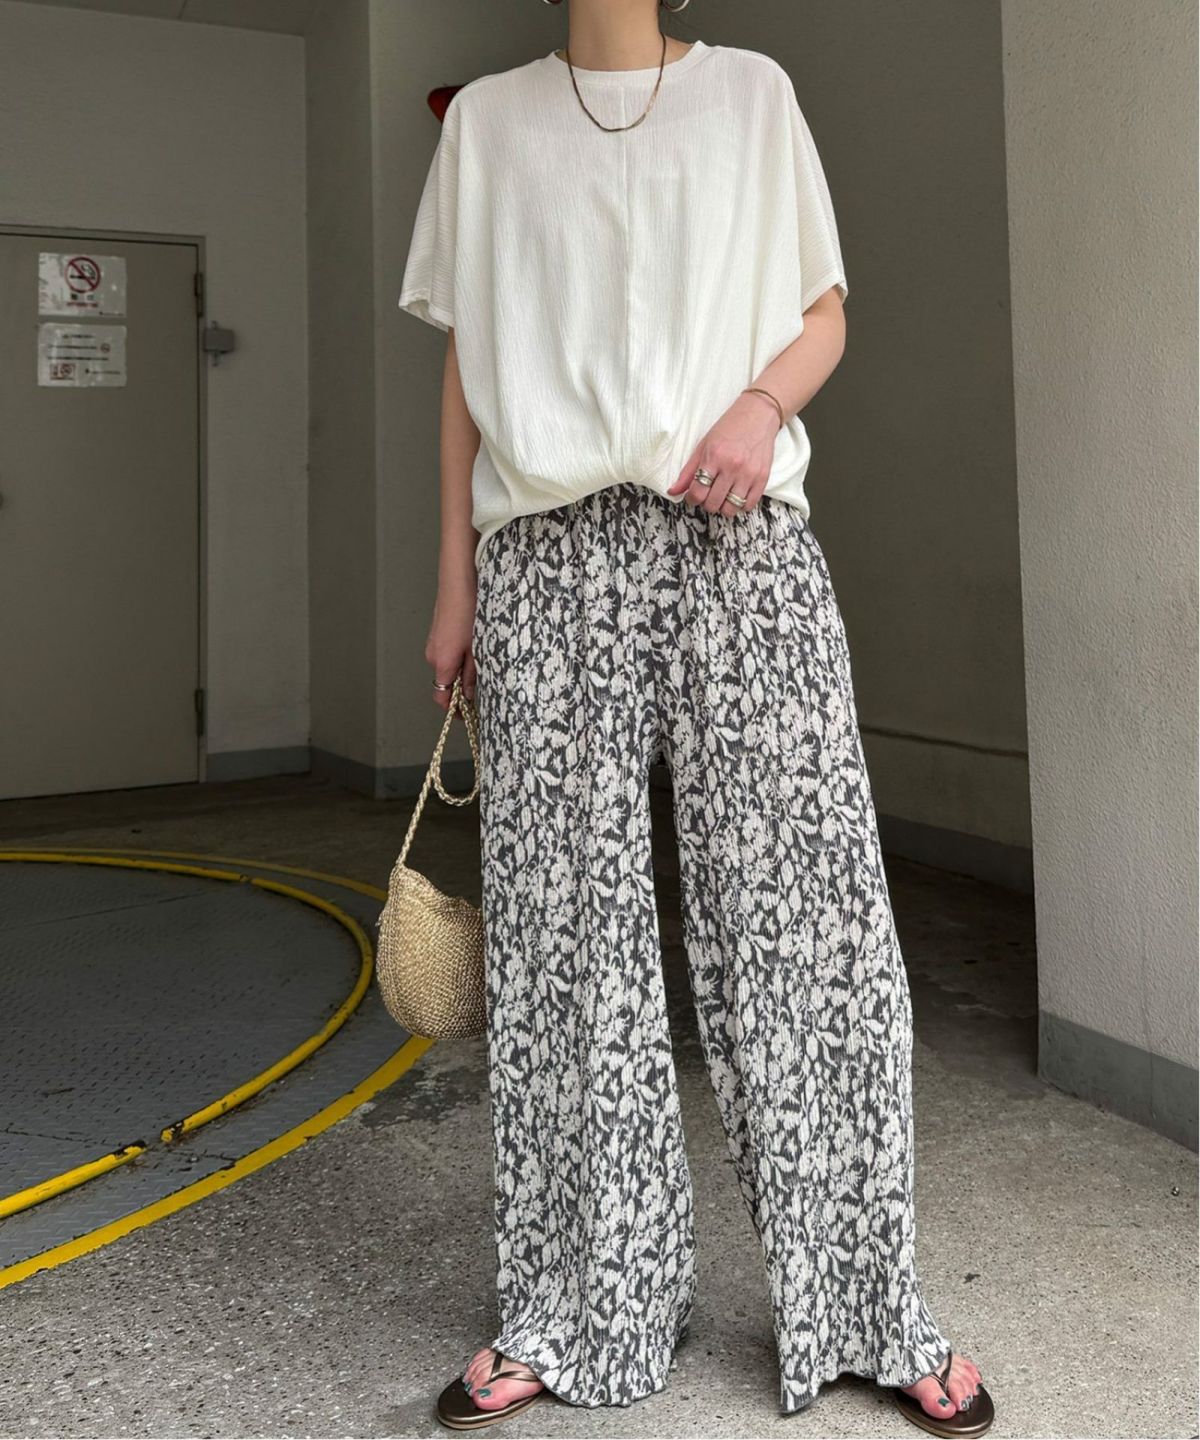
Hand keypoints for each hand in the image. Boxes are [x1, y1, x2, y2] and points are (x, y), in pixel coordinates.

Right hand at [425, 575, 476, 709]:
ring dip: (461, 671)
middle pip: (444, 683)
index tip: (468, 716)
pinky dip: (457, 657)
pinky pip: (446, 653)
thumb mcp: (477, 648)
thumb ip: (471, 675)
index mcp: (442, 662)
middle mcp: (432, 655)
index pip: (441, 698)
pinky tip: (473, 646)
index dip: (454, 710)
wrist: (458, 581)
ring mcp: (433, 643)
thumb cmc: (469, 611)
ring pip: (446, 667)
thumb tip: (467, 695)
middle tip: (482, 688)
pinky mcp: (437, 634)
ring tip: (482, 661)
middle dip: (461, 689)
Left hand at [667, 389, 780, 515]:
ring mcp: (749, 474)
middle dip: (706, 503)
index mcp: (714, 457)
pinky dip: (740, 506)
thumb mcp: (704, 445)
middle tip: (708, 494)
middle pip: (712, 504)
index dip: (691, 499)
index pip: (697, 492)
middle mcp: (732, 467)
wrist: (759, 415)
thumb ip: (688, 471)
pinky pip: (748, 506)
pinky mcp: (763, 478)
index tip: (693, 496)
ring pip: (730, 509)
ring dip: (723, 507)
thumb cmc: (730, 428)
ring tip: (722, 496)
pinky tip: (736, 495)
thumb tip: (673, 491)